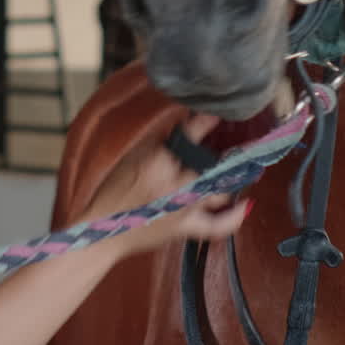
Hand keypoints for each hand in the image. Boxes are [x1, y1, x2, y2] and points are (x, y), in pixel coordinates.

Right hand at [82, 113, 248, 256]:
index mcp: (158, 160)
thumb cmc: (111, 191)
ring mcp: (184, 207)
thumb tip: (188, 127)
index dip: (209, 119)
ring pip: (221, 188)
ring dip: (232, 177)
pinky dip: (235, 216)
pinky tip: (245, 204)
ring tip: (242, 167)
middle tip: (240, 142)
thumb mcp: (132, 156)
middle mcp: (176, 183)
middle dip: (228, 151)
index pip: (192, 132)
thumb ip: (160, 142)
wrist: (99, 233)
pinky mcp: (186, 228)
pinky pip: (219, 225)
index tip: (219, 111)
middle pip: (214, 162)